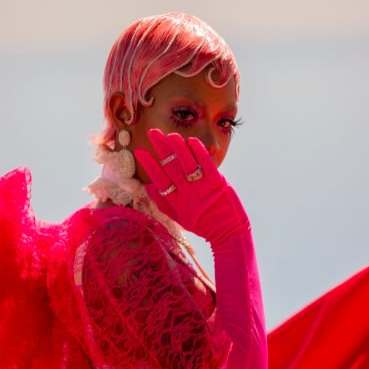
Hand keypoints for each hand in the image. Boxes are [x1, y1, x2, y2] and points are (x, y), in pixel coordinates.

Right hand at [134, 128, 249, 245]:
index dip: (149, 165)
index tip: (139, 151)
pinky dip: (200, 153)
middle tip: (153, 133)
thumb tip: (148, 187)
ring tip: (171, 135)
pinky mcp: (218, 184)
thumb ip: (164, 203)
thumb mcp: (180, 218)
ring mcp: (203, 188)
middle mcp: (187, 194)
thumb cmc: (204, 225)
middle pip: (171, 167)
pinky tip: (192, 141)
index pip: (159, 180)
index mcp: (176, 201)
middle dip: (161, 149)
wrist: (229, 235)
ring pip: (187, 164)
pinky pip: (207, 166)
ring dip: (179, 148)